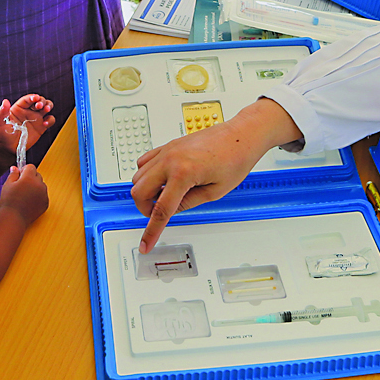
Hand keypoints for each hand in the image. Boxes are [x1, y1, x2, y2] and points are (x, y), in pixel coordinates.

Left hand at [0, 94, 56, 151]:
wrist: (9, 148)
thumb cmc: (3, 134)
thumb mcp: (0, 123)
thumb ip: (1, 113)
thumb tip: (5, 101)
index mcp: (19, 107)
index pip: (27, 99)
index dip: (32, 97)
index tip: (35, 98)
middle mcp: (29, 111)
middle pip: (39, 100)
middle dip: (41, 101)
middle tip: (40, 106)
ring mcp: (36, 118)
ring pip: (46, 107)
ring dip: (48, 105)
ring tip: (46, 109)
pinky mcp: (42, 127)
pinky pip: (50, 120)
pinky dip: (50, 120)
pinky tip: (45, 124)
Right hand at [0, 164, 47, 221]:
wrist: (13, 219)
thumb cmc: (9, 202)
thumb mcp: (8, 185)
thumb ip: (13, 174)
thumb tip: (15, 168)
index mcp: (29, 178)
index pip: (31, 167)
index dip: (24, 170)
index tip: (19, 175)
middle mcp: (39, 184)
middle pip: (37, 175)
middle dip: (30, 178)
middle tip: (20, 186)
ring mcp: (44, 194)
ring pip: (41, 185)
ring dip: (35, 187)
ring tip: (24, 195)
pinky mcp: (46, 203)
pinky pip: (43, 195)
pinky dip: (38, 196)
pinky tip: (28, 202)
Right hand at [130, 98, 301, 249]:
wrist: (241, 136)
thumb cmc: (235, 158)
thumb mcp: (215, 191)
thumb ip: (188, 203)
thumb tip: (171, 211)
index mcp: (183, 173)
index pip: (161, 209)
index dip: (152, 231)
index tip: (146, 243)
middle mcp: (170, 159)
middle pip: (139, 191)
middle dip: (145, 208)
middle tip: (159, 214)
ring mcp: (167, 150)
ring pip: (138, 176)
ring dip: (145, 192)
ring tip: (165, 196)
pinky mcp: (168, 145)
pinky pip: (144, 161)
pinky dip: (146, 175)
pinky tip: (161, 181)